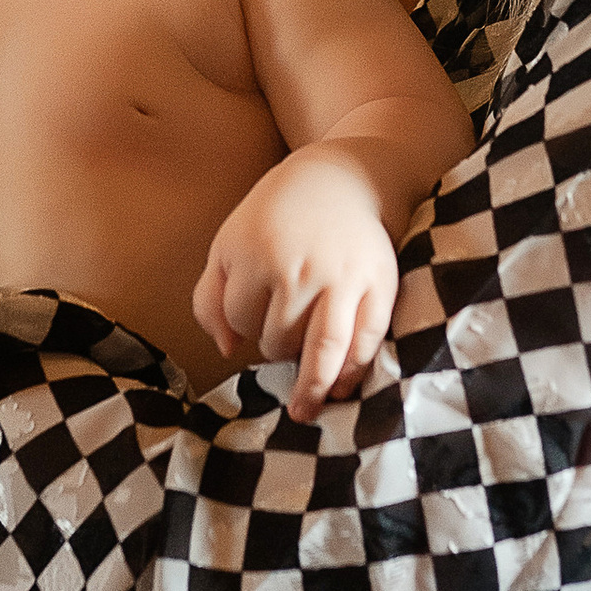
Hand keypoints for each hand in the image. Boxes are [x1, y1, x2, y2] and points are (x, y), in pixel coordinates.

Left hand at [193, 151, 399, 422]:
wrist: (343, 178)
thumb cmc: (276, 216)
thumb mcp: (229, 243)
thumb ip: (211, 296)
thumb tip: (227, 349)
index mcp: (254, 254)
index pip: (241, 318)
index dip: (245, 321)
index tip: (255, 310)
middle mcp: (298, 269)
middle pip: (279, 338)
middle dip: (276, 345)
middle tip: (282, 337)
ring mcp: (342, 278)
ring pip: (322, 350)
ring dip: (313, 386)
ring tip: (306, 411)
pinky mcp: (379, 284)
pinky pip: (365, 340)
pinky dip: (354, 371)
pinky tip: (343, 389)